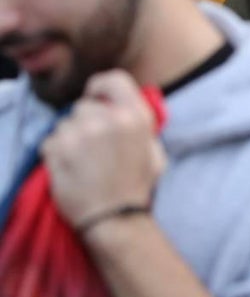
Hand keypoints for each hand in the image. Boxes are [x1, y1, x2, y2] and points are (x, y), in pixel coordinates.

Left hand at [40, 71, 165, 228]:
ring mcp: (81, 133)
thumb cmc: (136, 186)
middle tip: (91, 145)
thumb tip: (124, 108)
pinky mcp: (58, 149)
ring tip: (81, 161)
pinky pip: (49, 141)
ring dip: (68, 139)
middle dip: (84, 122)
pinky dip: (55, 153)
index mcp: (136, 117)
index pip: (114, 79)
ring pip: (64, 124)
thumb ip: (140, 125)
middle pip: (83, 106)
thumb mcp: (154, 150)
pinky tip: (69, 169)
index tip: (96, 98)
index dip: (100, 87)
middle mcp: (109, 120)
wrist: (115, 218)